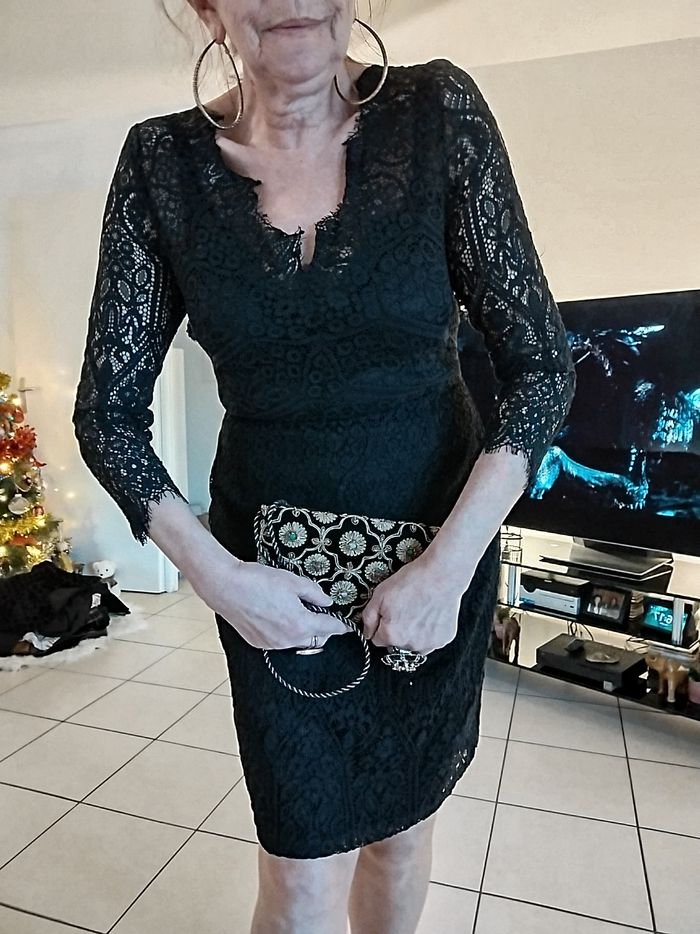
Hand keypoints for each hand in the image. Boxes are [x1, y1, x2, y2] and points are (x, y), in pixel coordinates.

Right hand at [189, 553, 347, 650]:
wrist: (226, 586)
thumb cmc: (258, 581)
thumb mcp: (293, 581)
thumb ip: (315, 593)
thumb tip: (326, 602)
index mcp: (301, 624)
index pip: (329, 628)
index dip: (341, 626)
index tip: (347, 626)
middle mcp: (288, 640)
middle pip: (315, 640)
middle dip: (322, 629)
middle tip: (321, 614)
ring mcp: (272, 644)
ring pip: (297, 642)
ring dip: (303, 631)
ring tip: (297, 612)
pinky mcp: (258, 643)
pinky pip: (280, 641)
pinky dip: (285, 632)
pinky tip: (278, 616)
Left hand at [361, 554, 472, 655]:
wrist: (441, 574)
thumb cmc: (412, 582)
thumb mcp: (379, 594)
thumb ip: (368, 618)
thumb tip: (367, 633)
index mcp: (392, 635)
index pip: (377, 640)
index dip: (380, 626)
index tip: (389, 614)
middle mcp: (410, 644)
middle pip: (396, 644)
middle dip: (397, 631)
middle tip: (405, 610)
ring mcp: (429, 644)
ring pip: (414, 645)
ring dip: (414, 635)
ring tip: (419, 612)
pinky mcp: (444, 639)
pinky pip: (431, 641)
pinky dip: (429, 632)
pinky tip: (430, 615)